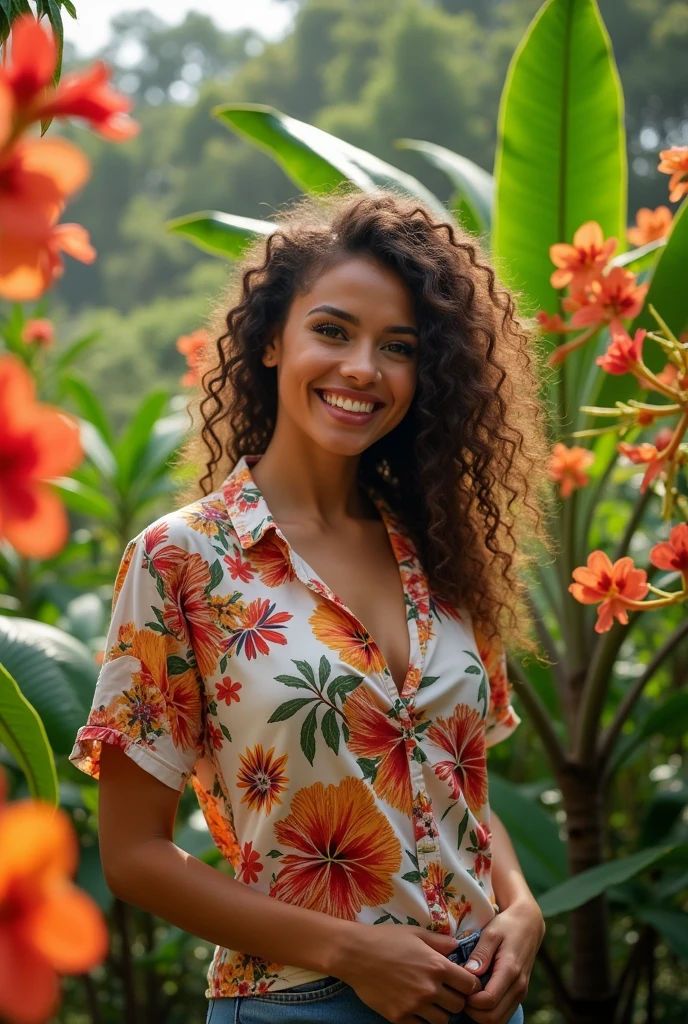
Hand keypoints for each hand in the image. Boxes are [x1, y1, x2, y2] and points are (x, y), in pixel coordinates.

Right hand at [333, 921, 481, 1023]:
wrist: (355, 954)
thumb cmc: (386, 939)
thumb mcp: (416, 933)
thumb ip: (441, 942)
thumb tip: (458, 946)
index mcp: (437, 966)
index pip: (470, 985)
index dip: (469, 984)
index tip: (462, 982)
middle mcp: (429, 988)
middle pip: (459, 1006)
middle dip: (456, 999)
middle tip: (446, 992)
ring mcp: (414, 1005)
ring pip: (443, 1021)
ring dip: (440, 1012)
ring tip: (430, 1001)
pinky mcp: (400, 1017)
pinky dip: (422, 1020)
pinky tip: (415, 1007)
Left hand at [461, 900, 544, 1023]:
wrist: (529, 924)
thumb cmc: (506, 926)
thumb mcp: (491, 932)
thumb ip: (481, 953)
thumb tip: (470, 973)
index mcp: (510, 970)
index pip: (488, 1001)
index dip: (470, 1001)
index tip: (459, 988)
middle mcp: (518, 986)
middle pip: (493, 1018)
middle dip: (473, 1013)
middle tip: (460, 995)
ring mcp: (520, 992)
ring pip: (499, 1020)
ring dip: (480, 1015)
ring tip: (467, 996)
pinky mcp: (519, 994)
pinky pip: (503, 1014)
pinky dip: (489, 1013)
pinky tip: (477, 998)